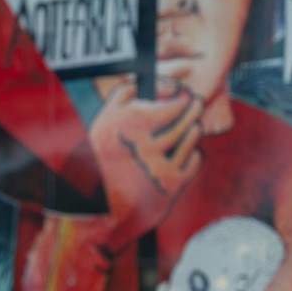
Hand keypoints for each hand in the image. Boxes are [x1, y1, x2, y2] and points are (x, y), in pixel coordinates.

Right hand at [88, 75, 203, 246]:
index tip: (184, 94)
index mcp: (129, 124)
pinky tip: (183, 153)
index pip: (172, 103)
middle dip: (193, 108)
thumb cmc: (98, 160)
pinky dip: (192, 154)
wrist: (95, 207)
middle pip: (185, 117)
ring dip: (192, 128)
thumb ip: (125, 95)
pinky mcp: (170, 184)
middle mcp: (146, 144)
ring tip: (190, 127)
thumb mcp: (103, 121)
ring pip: (191, 136)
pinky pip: (194, 160)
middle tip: (195, 103)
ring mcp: (160, 165)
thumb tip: (149, 83)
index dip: (182, 96)